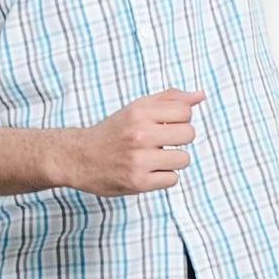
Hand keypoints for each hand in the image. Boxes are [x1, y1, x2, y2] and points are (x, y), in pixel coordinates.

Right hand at [62, 89, 201, 196]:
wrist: (78, 157)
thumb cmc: (113, 132)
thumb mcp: (137, 108)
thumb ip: (169, 99)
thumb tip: (200, 96)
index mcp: (139, 112)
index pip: (186, 111)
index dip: (180, 119)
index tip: (166, 125)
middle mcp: (139, 134)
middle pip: (189, 134)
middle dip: (179, 140)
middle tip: (162, 143)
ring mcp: (139, 159)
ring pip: (184, 159)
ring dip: (173, 161)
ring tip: (154, 159)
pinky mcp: (138, 182)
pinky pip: (172, 179)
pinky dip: (163, 177)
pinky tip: (148, 172)